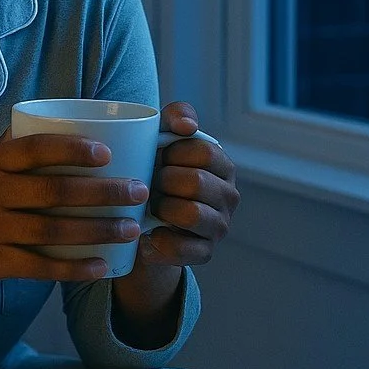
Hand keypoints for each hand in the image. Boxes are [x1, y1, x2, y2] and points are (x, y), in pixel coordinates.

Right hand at [0, 129, 150, 286]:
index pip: (34, 149)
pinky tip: (102, 266)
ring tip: (132, 229)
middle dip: (102, 192)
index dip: (71, 149)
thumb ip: (20, 142)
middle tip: (139, 191)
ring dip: (97, 231)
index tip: (107, 152)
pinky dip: (74, 269)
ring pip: (52, 232)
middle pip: (53, 192)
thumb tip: (68, 114)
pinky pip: (41, 267)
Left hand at [136, 101, 238, 268]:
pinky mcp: (205, 252)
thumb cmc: (154, 166)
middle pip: (197, 182)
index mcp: (222, 165)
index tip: (158, 156)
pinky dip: (160, 242)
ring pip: (192, 214)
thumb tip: (187, 126)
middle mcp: (228, 196)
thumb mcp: (162, 135)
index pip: (205, 152)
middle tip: (150, 182)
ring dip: (163, 208)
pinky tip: (148, 234)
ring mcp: (219, 226)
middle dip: (164, 180)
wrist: (141, 213)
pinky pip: (183, 249)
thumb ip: (176, 116)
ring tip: (151, 206)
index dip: (174, 152)